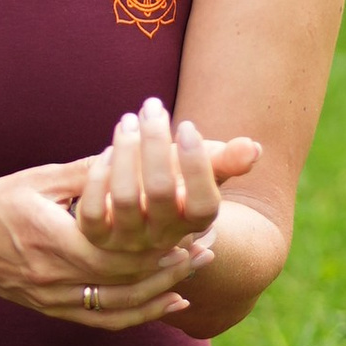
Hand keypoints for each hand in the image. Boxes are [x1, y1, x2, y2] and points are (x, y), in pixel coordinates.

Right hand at [0, 102, 258, 332]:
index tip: (188, 221)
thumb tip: (134, 149)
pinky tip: (170, 303)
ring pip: (121, 303)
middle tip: (207, 243)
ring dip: (163, 287)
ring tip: (196, 267)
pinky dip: (141, 313)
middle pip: (127, 277)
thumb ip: (87, 171)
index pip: (116, 245)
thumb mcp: (39, 179)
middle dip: (171, 262)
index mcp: (51, 238)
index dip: (158, 237)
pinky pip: (105, 319)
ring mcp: (54, 298)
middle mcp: (54, 276)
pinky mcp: (54, 310)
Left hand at [68, 97, 257, 325]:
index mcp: (194, 221)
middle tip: (152, 106)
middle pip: (161, 192)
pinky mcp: (96, 236)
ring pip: (124, 198)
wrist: (140, 218)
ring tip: (129, 119)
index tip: (187, 126)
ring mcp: (128, 240)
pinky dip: (98, 176)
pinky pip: (92, 213)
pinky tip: (109, 148)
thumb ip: (228, 160)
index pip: (204, 204)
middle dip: (155, 143)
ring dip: (125, 151)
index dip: (197, 166)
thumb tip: (254, 148)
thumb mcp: (203, 172)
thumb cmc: (177, 184)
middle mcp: (163, 236)